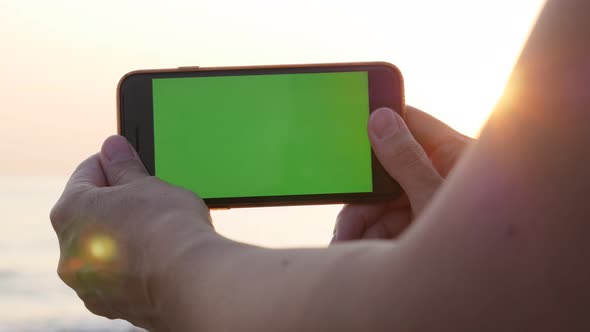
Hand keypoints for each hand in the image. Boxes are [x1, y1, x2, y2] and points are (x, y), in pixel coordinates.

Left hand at [50, 136, 212, 329]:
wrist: (190, 279)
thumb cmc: (167, 226)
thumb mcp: (146, 183)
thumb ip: (124, 166)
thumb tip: (112, 147)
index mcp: (70, 211)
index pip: (87, 172)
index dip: (114, 163)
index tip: (132, 162)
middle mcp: (68, 252)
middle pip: (92, 214)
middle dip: (118, 204)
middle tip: (151, 198)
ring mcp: (88, 284)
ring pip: (103, 250)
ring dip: (123, 238)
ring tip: (158, 232)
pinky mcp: (111, 306)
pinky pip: (117, 278)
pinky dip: (132, 268)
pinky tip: (157, 260)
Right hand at [332, 106, 472, 241]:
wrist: (495, 290)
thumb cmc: (485, 239)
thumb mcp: (437, 198)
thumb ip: (407, 160)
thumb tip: (381, 120)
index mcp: (455, 153)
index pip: (410, 123)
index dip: (379, 124)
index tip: (349, 134)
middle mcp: (441, 174)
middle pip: (388, 171)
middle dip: (363, 196)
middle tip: (346, 218)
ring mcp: (432, 202)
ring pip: (385, 202)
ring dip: (362, 224)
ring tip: (346, 246)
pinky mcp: (424, 226)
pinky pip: (391, 224)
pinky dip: (373, 239)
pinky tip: (358, 252)